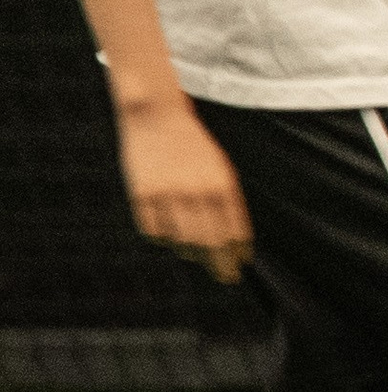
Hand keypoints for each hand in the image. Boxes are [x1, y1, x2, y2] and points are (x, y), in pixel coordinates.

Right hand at [117, 90, 255, 281]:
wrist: (157, 116)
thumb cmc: (193, 144)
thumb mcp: (220, 166)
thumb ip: (227, 200)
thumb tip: (234, 240)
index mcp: (221, 183)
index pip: (234, 229)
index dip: (239, 252)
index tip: (240, 265)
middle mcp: (196, 190)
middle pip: (211, 241)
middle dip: (221, 264)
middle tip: (226, 276)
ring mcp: (167, 193)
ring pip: (183, 241)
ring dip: (192, 253)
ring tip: (198, 255)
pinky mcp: (142, 194)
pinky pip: (154, 231)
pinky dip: (163, 238)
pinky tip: (169, 236)